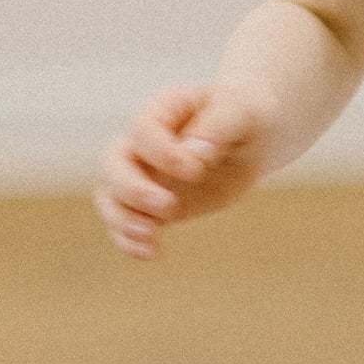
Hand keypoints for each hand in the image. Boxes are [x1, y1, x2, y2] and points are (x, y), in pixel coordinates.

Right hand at [93, 83, 273, 261]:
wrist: (253, 138)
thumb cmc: (245, 116)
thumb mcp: (240, 112)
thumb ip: (217, 128)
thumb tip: (194, 153)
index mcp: (160, 110)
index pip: (142, 130)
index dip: (162, 154)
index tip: (195, 171)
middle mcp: (141, 142)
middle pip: (112, 165)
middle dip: (132, 189)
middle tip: (169, 206)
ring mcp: (142, 174)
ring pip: (110, 197)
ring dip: (123, 220)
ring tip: (150, 237)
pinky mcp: (151, 204)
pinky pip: (127, 223)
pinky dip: (131, 241)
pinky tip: (152, 253)